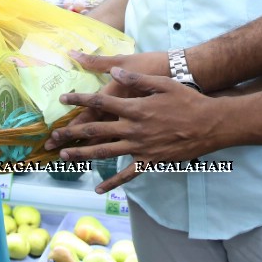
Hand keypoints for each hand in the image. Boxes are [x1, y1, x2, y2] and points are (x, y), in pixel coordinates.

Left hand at [53, 67, 227, 192]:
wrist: (210, 124)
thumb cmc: (187, 100)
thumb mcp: (162, 83)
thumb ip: (135, 79)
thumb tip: (113, 73)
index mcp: (134, 108)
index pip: (99, 103)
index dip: (79, 100)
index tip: (62, 100)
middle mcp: (133, 129)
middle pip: (95, 130)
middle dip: (71, 132)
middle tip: (51, 136)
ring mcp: (140, 148)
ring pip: (105, 152)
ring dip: (82, 154)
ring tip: (65, 156)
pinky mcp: (150, 162)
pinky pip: (127, 175)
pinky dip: (111, 182)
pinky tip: (98, 188)